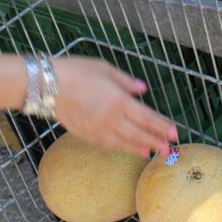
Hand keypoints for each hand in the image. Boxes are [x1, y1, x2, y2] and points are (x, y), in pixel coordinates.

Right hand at [53, 56, 178, 156]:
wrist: (47, 86)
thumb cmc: (76, 71)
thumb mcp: (104, 68)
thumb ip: (125, 81)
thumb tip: (142, 90)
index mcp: (118, 100)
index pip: (146, 117)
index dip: (161, 126)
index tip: (174, 132)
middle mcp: (111, 118)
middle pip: (139, 134)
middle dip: (156, 141)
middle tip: (169, 149)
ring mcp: (98, 129)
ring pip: (124, 143)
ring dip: (140, 147)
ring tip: (151, 152)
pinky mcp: (86, 135)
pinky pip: (108, 144)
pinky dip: (121, 148)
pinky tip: (128, 148)